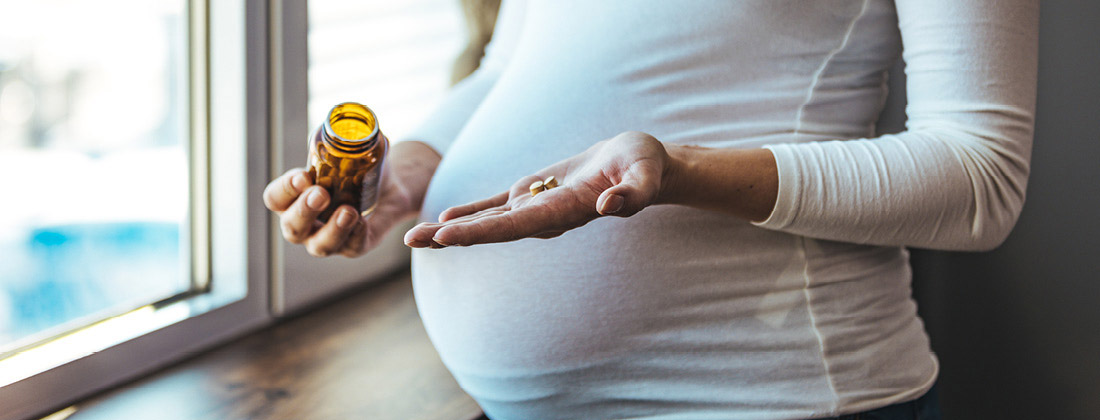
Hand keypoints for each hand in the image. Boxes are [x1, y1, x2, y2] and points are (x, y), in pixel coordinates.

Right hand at [264, 141, 439, 256]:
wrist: (390, 187)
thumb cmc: (359, 167)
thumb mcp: (354, 148)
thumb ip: (352, 135)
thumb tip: (361, 122)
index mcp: (294, 197)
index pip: (275, 198)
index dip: (285, 189)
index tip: (304, 175)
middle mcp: (305, 222)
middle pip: (292, 227)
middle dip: (304, 211)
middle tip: (321, 193)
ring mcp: (327, 238)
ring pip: (319, 246)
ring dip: (332, 229)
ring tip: (349, 211)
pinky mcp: (353, 247)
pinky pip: (351, 249)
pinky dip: (355, 236)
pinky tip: (363, 221)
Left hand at [404, 131, 669, 247]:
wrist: (640, 165)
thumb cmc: (645, 167)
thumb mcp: (645, 175)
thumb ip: (631, 194)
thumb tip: (610, 206)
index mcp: (565, 211)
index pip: (516, 225)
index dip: (481, 231)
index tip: (447, 236)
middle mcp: (544, 216)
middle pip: (491, 229)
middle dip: (451, 236)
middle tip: (410, 239)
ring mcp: (537, 206)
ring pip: (488, 220)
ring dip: (452, 228)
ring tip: (415, 235)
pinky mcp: (535, 193)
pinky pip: (498, 205)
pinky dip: (472, 211)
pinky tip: (446, 218)